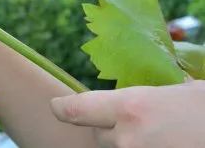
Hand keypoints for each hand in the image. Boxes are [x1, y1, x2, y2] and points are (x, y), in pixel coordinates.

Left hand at [50, 81, 204, 147]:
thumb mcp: (179, 93)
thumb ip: (146, 98)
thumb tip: (131, 102)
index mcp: (131, 108)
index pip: (75, 110)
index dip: (62, 108)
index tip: (56, 106)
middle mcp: (126, 138)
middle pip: (99, 135)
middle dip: (111, 129)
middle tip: (138, 124)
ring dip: (126, 144)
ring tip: (156, 136)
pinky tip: (161, 143)